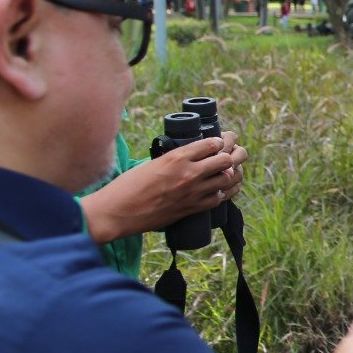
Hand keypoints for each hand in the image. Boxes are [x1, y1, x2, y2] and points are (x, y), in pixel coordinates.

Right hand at [80, 135, 244, 242]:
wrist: (117, 212)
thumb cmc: (128, 185)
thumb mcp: (152, 163)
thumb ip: (174, 159)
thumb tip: (191, 158)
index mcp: (177, 157)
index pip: (212, 143)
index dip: (221, 140)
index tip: (221, 140)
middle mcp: (189, 173)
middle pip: (227, 159)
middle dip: (234, 152)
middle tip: (234, 151)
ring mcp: (193, 192)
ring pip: (229, 179)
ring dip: (235, 172)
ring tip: (235, 168)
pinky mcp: (192, 209)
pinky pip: (220, 198)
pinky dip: (226, 191)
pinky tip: (227, 187)